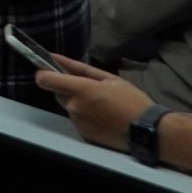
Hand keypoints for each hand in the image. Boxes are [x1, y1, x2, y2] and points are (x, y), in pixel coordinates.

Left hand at [34, 55, 154, 148]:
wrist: (147, 131)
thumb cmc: (131, 101)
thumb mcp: (109, 79)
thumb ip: (80, 68)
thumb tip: (56, 58)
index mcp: (81, 90)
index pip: (45, 80)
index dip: (44, 74)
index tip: (51, 72)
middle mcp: (74, 107)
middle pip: (57, 93)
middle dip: (68, 89)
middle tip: (91, 90)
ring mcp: (77, 122)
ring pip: (68, 106)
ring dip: (77, 103)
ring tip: (101, 105)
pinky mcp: (82, 134)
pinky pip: (76, 119)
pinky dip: (84, 116)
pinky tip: (102, 117)